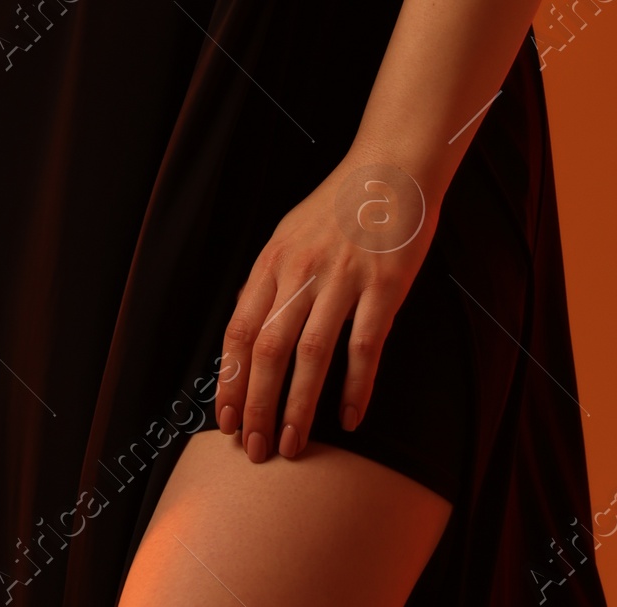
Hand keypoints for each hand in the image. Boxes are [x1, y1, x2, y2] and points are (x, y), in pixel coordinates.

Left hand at [213, 154, 436, 462]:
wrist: (390, 169)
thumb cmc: (339, 206)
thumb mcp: (289, 233)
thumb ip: (270, 279)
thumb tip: (246, 327)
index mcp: (274, 260)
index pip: (240, 329)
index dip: (230, 380)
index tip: (225, 419)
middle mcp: (302, 270)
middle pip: (269, 349)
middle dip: (257, 406)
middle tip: (255, 448)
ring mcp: (344, 278)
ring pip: (311, 354)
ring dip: (298, 406)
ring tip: (292, 444)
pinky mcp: (383, 285)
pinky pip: (365, 346)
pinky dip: (356, 387)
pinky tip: (351, 417)